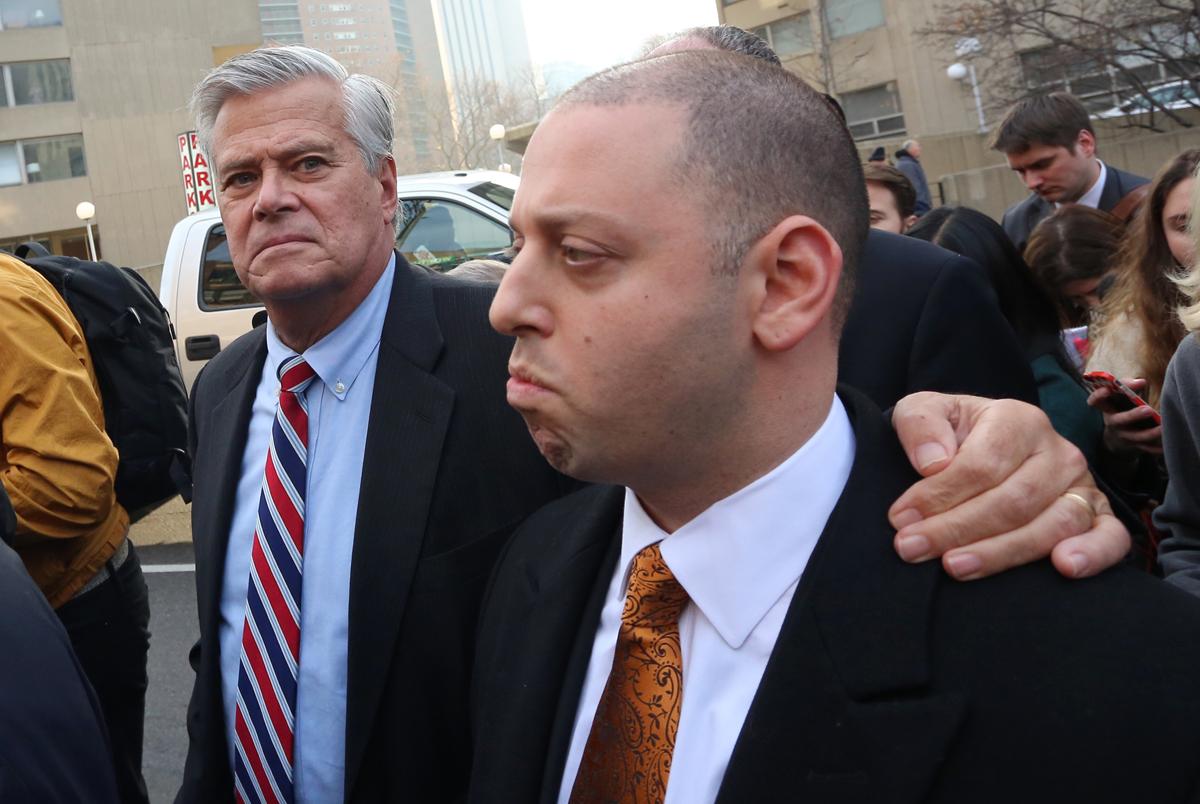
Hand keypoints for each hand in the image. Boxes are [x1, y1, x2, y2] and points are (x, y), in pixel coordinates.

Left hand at [888, 392, 1128, 580]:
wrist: (976, 448)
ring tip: (956, 568)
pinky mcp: (1098, 515)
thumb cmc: (949, 434)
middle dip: (957, 529)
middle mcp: (1057, 451)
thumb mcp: (922, 412)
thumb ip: (920, 424)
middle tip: (912, 549)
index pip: (982, 464)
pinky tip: (1065, 568)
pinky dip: (1094, 553)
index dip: (939, 495)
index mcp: (1017, 419)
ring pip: (1053, 523)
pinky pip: (1111, 537)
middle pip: (1014, 499)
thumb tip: (933, 462)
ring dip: (1004, 551)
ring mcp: (1081, 485)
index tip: (901, 519)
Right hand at [1087, 379, 1162, 455]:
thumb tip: (1141, 381)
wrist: (1117, 437)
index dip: (1098, 396)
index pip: (1096, 401)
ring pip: (1135, 436)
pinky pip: (1146, 448)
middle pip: (1119, 420)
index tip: (1107, 390)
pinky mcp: (1134, 445)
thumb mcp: (1118, 397)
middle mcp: (1113, 422)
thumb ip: (1127, 385)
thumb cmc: (1121, 409)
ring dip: (1149, 433)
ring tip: (1162, 427)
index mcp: (1107, 408)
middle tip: (1147, 409)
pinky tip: (1164, 445)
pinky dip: (1156, 448)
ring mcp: (1123, 435)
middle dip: (1133, 415)